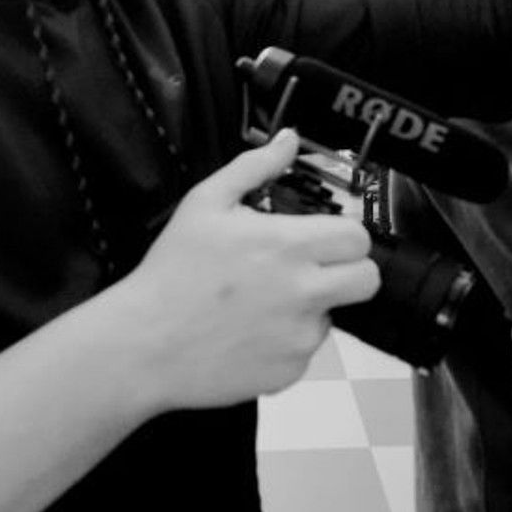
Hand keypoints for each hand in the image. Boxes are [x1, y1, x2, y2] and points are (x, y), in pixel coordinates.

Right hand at [125, 129, 379, 409]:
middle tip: (313, 267)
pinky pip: (304, 350)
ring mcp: (299, 338)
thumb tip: (290, 140)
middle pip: (367, 279)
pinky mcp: (290, 372)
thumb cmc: (173, 269)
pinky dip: (286, 340)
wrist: (145, 344)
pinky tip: (250, 330)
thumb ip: (255, 166)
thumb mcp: (206, 201)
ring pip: (333, 315)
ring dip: (310, 306)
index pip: (358, 238)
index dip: (344, 233)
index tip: (323, 236)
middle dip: (348, 270)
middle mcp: (304, 293)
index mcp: (288, 246)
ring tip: (262, 300)